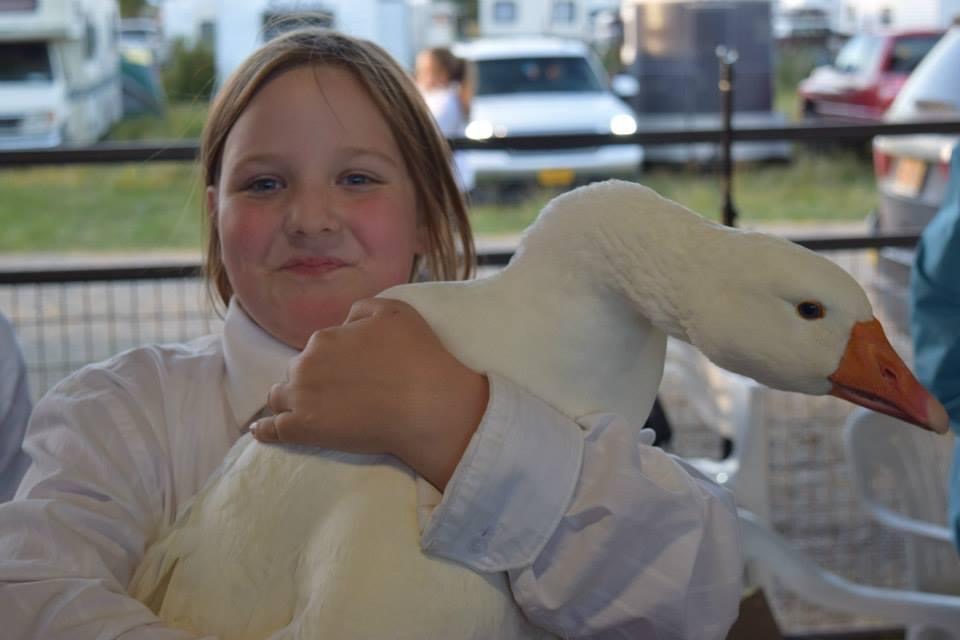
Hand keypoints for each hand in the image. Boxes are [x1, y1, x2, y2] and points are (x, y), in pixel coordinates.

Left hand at [250, 298, 488, 490]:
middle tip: (338, 393)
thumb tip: (343, 323)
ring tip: (304, 411)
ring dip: (288, 400)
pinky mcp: (303, 429)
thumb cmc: (416, 356)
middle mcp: (305, 365)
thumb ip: (360, 310)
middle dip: (312, 379)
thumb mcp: (393, 310)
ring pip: (280, 397)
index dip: (333, 360)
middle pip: (298, 371)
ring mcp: (301, 399)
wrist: (426, 405)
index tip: (350, 372)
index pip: (318, 348)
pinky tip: (259, 431)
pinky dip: (264, 429)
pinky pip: (272, 429)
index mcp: (324, 338)